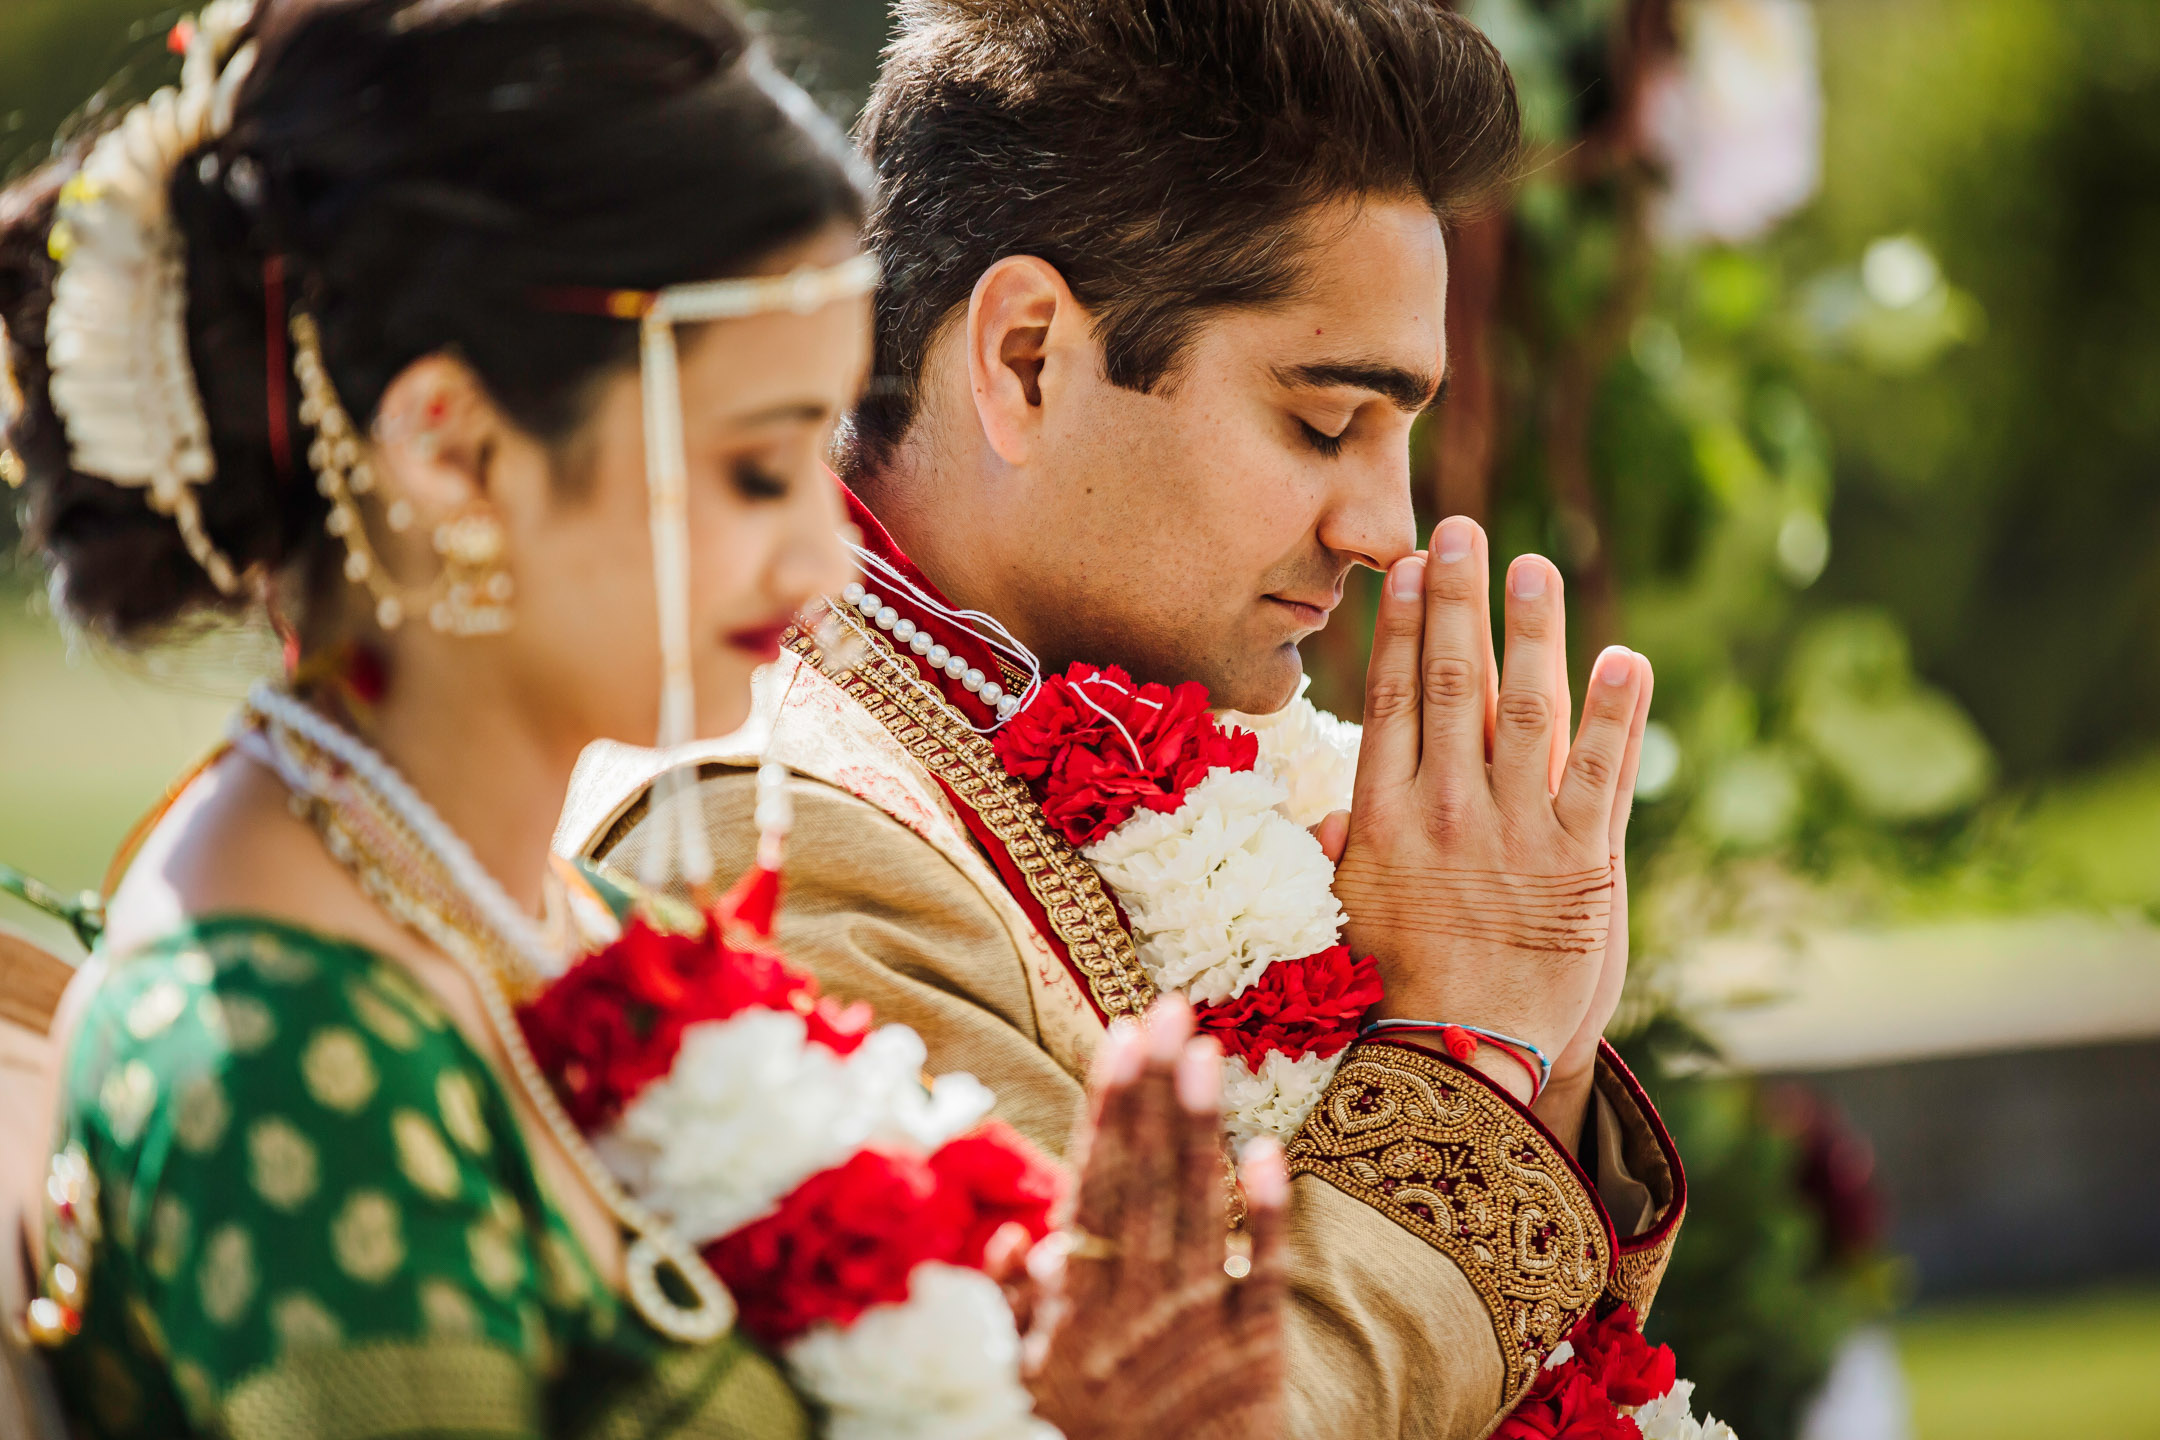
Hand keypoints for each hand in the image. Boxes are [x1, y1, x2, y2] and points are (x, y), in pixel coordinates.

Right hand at [1023, 998, 1287, 1439]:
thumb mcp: (1024, 1381)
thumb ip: (1017, 1308)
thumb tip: (1016, 1233)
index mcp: (1075, 1313)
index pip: (1091, 1189)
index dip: (1106, 1111)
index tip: (1117, 1038)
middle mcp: (1136, 1312)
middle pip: (1146, 1183)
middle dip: (1154, 1092)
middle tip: (1167, 1009)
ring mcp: (1199, 1332)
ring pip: (1197, 1213)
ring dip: (1201, 1127)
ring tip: (1206, 1048)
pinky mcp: (1256, 1357)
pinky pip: (1263, 1278)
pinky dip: (1263, 1215)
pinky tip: (1265, 1150)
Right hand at [1331, 516, 1651, 1124]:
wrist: (1464, 1065)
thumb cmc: (1401, 992)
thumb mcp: (1352, 917)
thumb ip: (1344, 854)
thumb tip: (1325, 811)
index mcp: (1383, 817)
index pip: (1392, 697)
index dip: (1399, 625)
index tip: (1405, 567)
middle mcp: (1446, 809)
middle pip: (1451, 681)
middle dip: (1456, 599)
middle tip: (1461, 531)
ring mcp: (1517, 831)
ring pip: (1525, 708)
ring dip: (1531, 629)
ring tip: (1532, 566)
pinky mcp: (1584, 863)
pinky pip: (1602, 773)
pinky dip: (1616, 713)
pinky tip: (1625, 657)